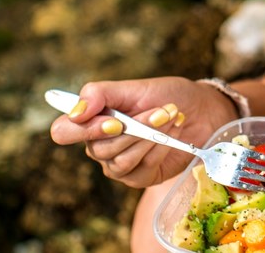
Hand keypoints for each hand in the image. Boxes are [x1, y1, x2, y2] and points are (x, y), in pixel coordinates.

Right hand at [48, 76, 238, 187]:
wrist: (201, 110)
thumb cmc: (164, 95)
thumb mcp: (133, 87)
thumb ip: (99, 93)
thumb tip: (75, 111)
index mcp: (90, 121)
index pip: (63, 131)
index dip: (82, 129)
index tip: (113, 120)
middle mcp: (99, 146)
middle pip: (98, 148)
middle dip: (135, 127)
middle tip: (162, 109)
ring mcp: (117, 165)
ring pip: (121, 160)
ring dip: (150, 137)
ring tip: (171, 117)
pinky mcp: (139, 178)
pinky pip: (141, 169)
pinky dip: (160, 149)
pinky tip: (173, 135)